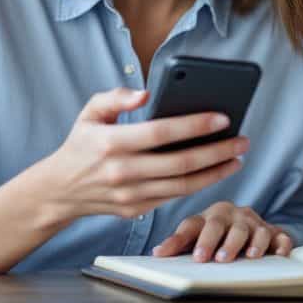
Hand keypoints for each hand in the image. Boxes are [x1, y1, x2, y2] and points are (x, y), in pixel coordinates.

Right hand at [36, 88, 248, 223]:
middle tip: (243, 140)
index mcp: (111, 143)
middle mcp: (122, 171)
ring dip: (215, 172)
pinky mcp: (135, 210)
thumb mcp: (90, 112)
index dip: (195, 125)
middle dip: (217, 151)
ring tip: (237, 157)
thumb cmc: (81, 144)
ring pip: (182, 185)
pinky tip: (215, 171)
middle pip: (181, 163)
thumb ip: (115, 97)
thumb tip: (146, 93)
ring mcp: (129, 195)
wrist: (59, 190)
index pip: (161, 133)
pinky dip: (198, 185)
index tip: (223, 118)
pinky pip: (174, 197)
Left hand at [152, 201, 291, 261]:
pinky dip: (281, 244)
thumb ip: (179, 242)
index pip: (194, 225)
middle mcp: (231, 215)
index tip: (192, 257)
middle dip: (221, 241)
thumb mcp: (196, 234)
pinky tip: (279, 253)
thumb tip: (157, 253)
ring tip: (250, 256)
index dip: (190, 240)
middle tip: (218, 258)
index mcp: (208, 215)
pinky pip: (280, 235)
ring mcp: (253, 222)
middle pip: (224, 225)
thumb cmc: (214, 230)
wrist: (244, 220)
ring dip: (252, 242)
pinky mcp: (273, 231)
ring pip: (254, 229)